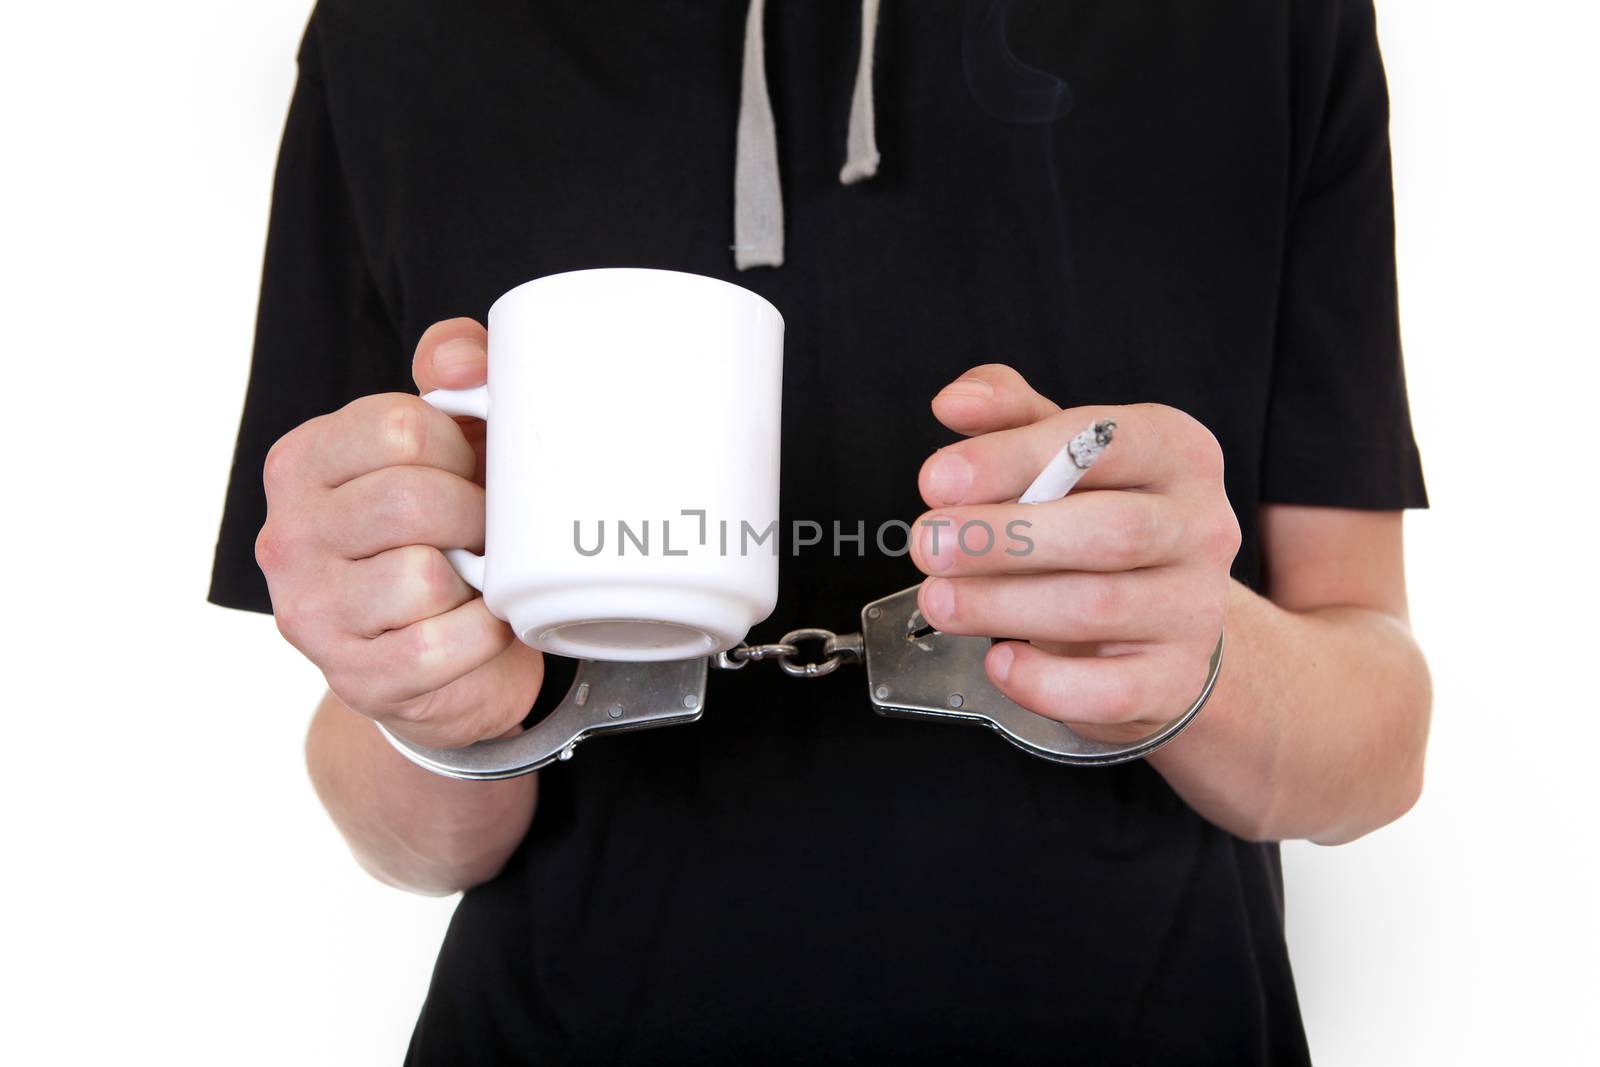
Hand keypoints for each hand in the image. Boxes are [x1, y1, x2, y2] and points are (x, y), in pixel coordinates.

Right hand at [255, 319, 541, 747]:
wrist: (444, 655)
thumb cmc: (445, 530)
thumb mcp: (449, 440)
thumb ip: (455, 373)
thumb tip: (462, 360)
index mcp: (303, 463)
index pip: (397, 427)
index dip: (460, 447)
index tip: (471, 469)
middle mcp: (287, 536)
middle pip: (412, 501)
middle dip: (476, 515)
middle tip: (488, 530)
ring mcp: (310, 613)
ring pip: (423, 577)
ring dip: (478, 579)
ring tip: (480, 577)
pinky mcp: (353, 677)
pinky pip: (439, 647)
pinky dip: (482, 635)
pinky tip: (480, 625)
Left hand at [909, 365, 1240, 743]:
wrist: (1160, 625)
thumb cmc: (1098, 522)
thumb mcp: (1061, 455)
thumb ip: (1008, 417)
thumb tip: (955, 402)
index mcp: (1176, 452)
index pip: (1102, 444)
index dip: (1013, 459)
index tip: (937, 479)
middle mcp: (1200, 526)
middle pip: (1111, 531)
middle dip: (1006, 538)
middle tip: (927, 544)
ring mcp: (1195, 609)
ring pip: (1101, 607)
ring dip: (1003, 604)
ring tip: (938, 599)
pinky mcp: (1175, 680)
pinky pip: (1112, 690)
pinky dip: (1046, 681)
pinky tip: (999, 660)